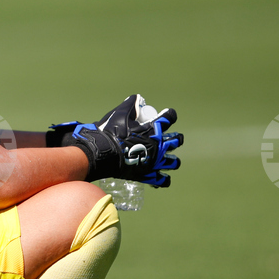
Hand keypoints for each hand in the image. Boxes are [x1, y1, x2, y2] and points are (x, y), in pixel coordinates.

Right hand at [46, 95, 182, 186]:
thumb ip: (131, 105)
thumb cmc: (111, 133)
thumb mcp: (120, 114)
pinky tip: (162, 178)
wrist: (103, 153)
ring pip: (173, 162)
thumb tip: (137, 98)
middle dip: (176, 139)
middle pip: (176, 141)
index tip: (168, 115)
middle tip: (171, 138)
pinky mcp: (148, 174)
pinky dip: (163, 179)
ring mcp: (155, 161)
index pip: (169, 118)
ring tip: (169, 159)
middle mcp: (158, 146)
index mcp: (154, 129)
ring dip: (172, 160)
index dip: (169, 115)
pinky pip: (161, 180)